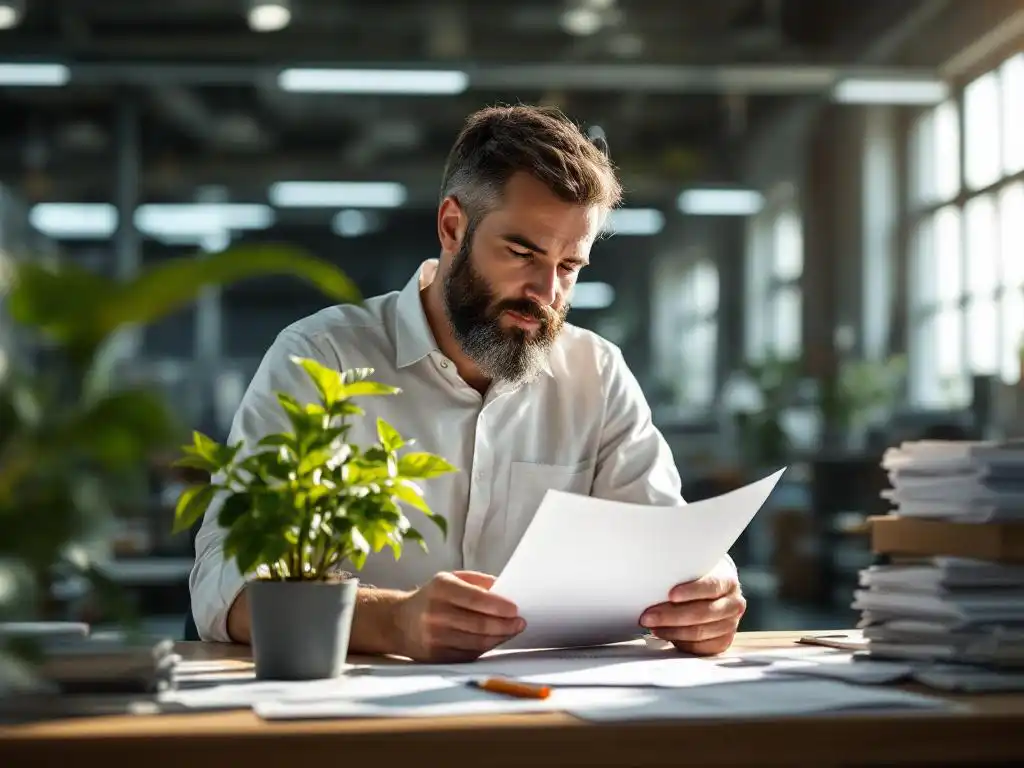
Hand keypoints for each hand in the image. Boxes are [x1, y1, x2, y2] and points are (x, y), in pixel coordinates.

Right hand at [393, 571, 524, 661]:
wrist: (399, 622)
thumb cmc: (432, 597)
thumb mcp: (450, 578)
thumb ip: (478, 582)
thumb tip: (506, 589)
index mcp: (441, 589)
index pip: (477, 599)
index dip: (500, 606)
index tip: (516, 609)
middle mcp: (436, 614)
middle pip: (480, 624)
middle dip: (506, 625)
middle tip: (520, 622)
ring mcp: (435, 638)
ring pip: (478, 642)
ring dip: (500, 637)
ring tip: (512, 630)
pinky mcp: (438, 657)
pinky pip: (470, 654)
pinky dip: (486, 648)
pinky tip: (495, 640)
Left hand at [639, 558, 744, 655]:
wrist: (714, 591)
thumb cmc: (697, 579)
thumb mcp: (693, 569)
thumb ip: (681, 573)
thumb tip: (654, 578)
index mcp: (728, 582)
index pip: (711, 586)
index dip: (691, 591)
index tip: (671, 595)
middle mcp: (733, 604)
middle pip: (703, 613)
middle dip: (671, 616)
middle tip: (648, 615)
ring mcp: (730, 625)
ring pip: (699, 632)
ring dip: (672, 630)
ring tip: (652, 626)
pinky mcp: (722, 641)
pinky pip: (700, 647)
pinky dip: (679, 641)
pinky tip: (664, 633)